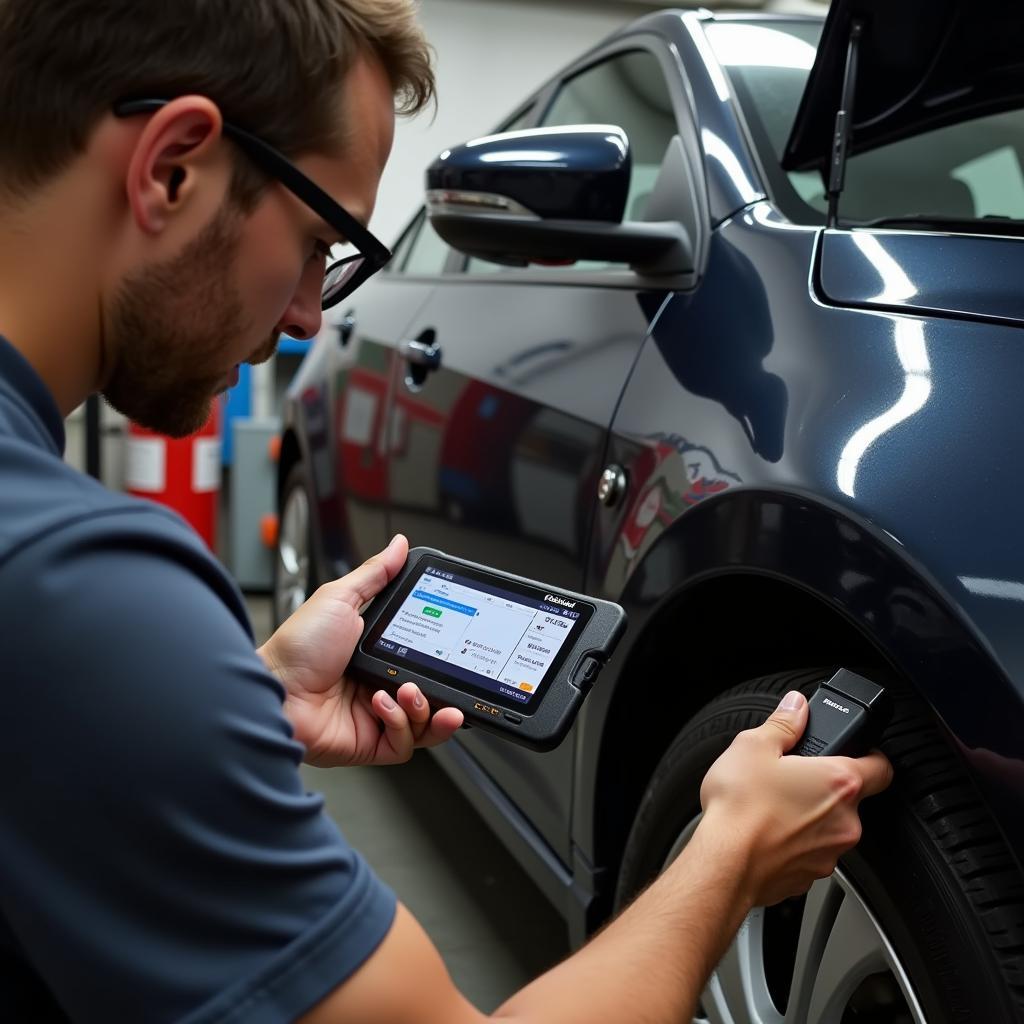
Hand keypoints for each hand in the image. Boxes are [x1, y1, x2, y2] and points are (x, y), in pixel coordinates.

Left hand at [258, 534, 463, 766]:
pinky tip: (383, 705)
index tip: (453, 648)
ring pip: (423, 721)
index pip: (423, 656)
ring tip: (408, 691)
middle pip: (430, 692)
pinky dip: (401, 725)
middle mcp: (378, 685)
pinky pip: (404, 744)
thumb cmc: (297, 648)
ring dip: (424, 707)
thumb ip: (374, 575)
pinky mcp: (370, 743)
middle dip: (442, 688)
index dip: (442, 656)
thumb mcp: (340, 599)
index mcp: (376, 653)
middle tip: (439, 677)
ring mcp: (375, 717)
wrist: (273, 690)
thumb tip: (398, 547)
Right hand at [698, 691, 892, 906]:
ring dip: (809, 817)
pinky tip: (766, 832)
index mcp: (839, 783)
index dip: (870, 755)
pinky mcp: (810, 877)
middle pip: (850, 798)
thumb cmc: (740, 809)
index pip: (882, 767)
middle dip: (823, 787)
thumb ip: (783, 723)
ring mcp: (830, 854)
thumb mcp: (754, 746)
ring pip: (829, 828)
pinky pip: (810, 852)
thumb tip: (796, 706)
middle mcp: (845, 822)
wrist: (724, 864)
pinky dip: (794, 843)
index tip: (854, 752)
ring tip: (772, 806)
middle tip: (792, 777)